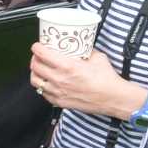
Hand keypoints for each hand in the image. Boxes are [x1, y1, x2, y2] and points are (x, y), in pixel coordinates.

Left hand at [29, 43, 146, 119]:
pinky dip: (41, 86)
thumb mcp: (97, 57)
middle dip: (34, 58)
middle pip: (35, 66)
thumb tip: (81, 46)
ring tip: (39, 69)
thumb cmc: (107, 79)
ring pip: (35, 81)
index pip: (42, 54)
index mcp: (67, 66)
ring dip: (35, 73)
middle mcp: (59, 79)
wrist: (113, 98)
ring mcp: (58, 92)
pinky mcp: (60, 102)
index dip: (36, 47)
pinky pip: (43, 93)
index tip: (37, 45)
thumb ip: (86, 51)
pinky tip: (46, 82)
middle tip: (38, 56)